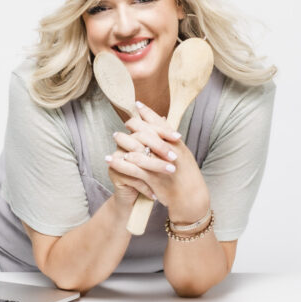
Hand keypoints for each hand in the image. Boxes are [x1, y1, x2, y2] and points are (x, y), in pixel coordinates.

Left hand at [105, 102, 208, 221]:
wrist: (190, 196)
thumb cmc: (185, 174)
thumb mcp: (182, 152)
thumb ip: (170, 137)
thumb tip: (161, 119)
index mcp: (176, 144)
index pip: (160, 124)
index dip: (148, 113)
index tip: (137, 104)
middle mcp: (169, 152)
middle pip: (148, 133)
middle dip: (134, 126)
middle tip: (125, 123)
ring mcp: (160, 165)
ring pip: (138, 149)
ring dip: (124, 141)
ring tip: (115, 137)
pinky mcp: (152, 178)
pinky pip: (132, 168)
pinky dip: (120, 163)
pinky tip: (110, 159)